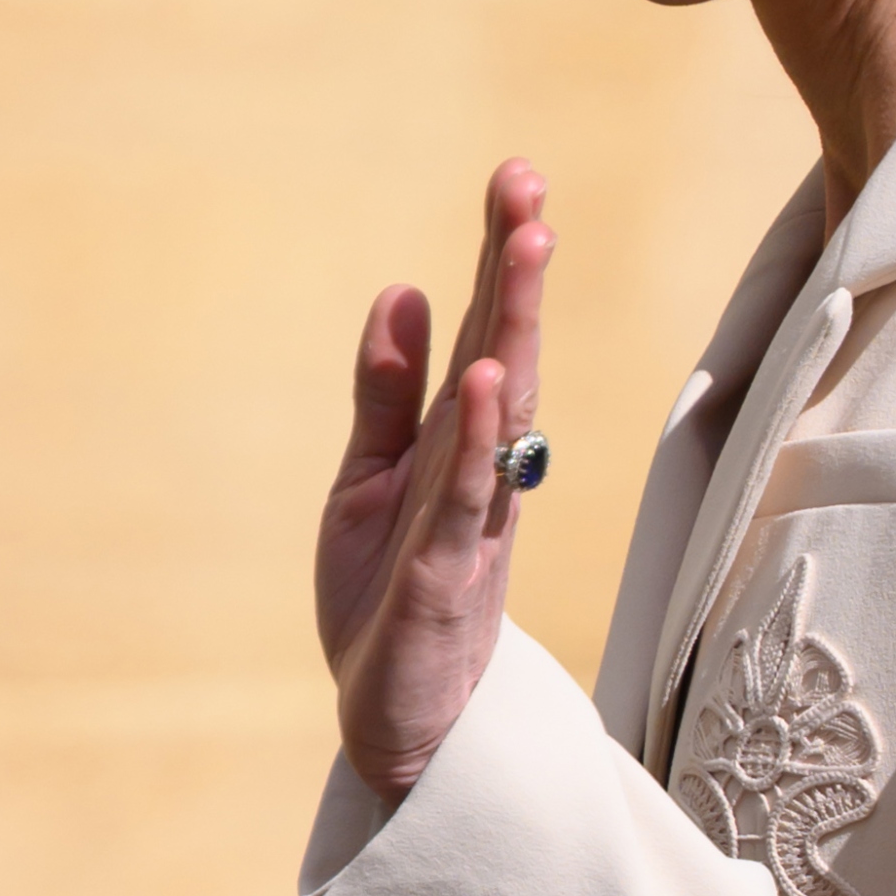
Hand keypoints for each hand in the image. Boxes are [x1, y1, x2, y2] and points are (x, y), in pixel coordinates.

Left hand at [317, 157, 552, 803]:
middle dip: (517, 267)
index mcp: (460, 439)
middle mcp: (481, 467)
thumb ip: (386, 391)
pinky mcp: (444, 576)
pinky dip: (476, 436)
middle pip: (506, 350)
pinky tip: (484, 377)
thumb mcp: (368, 477)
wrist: (395, 720)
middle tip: (528, 184)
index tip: (515, 175)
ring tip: (526, 246)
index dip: (500, 256)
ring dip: (514, 326)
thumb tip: (403, 288)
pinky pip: (464, 496)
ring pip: (501, 409)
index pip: (487, 331)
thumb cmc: (385, 595)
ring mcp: (470, 518)